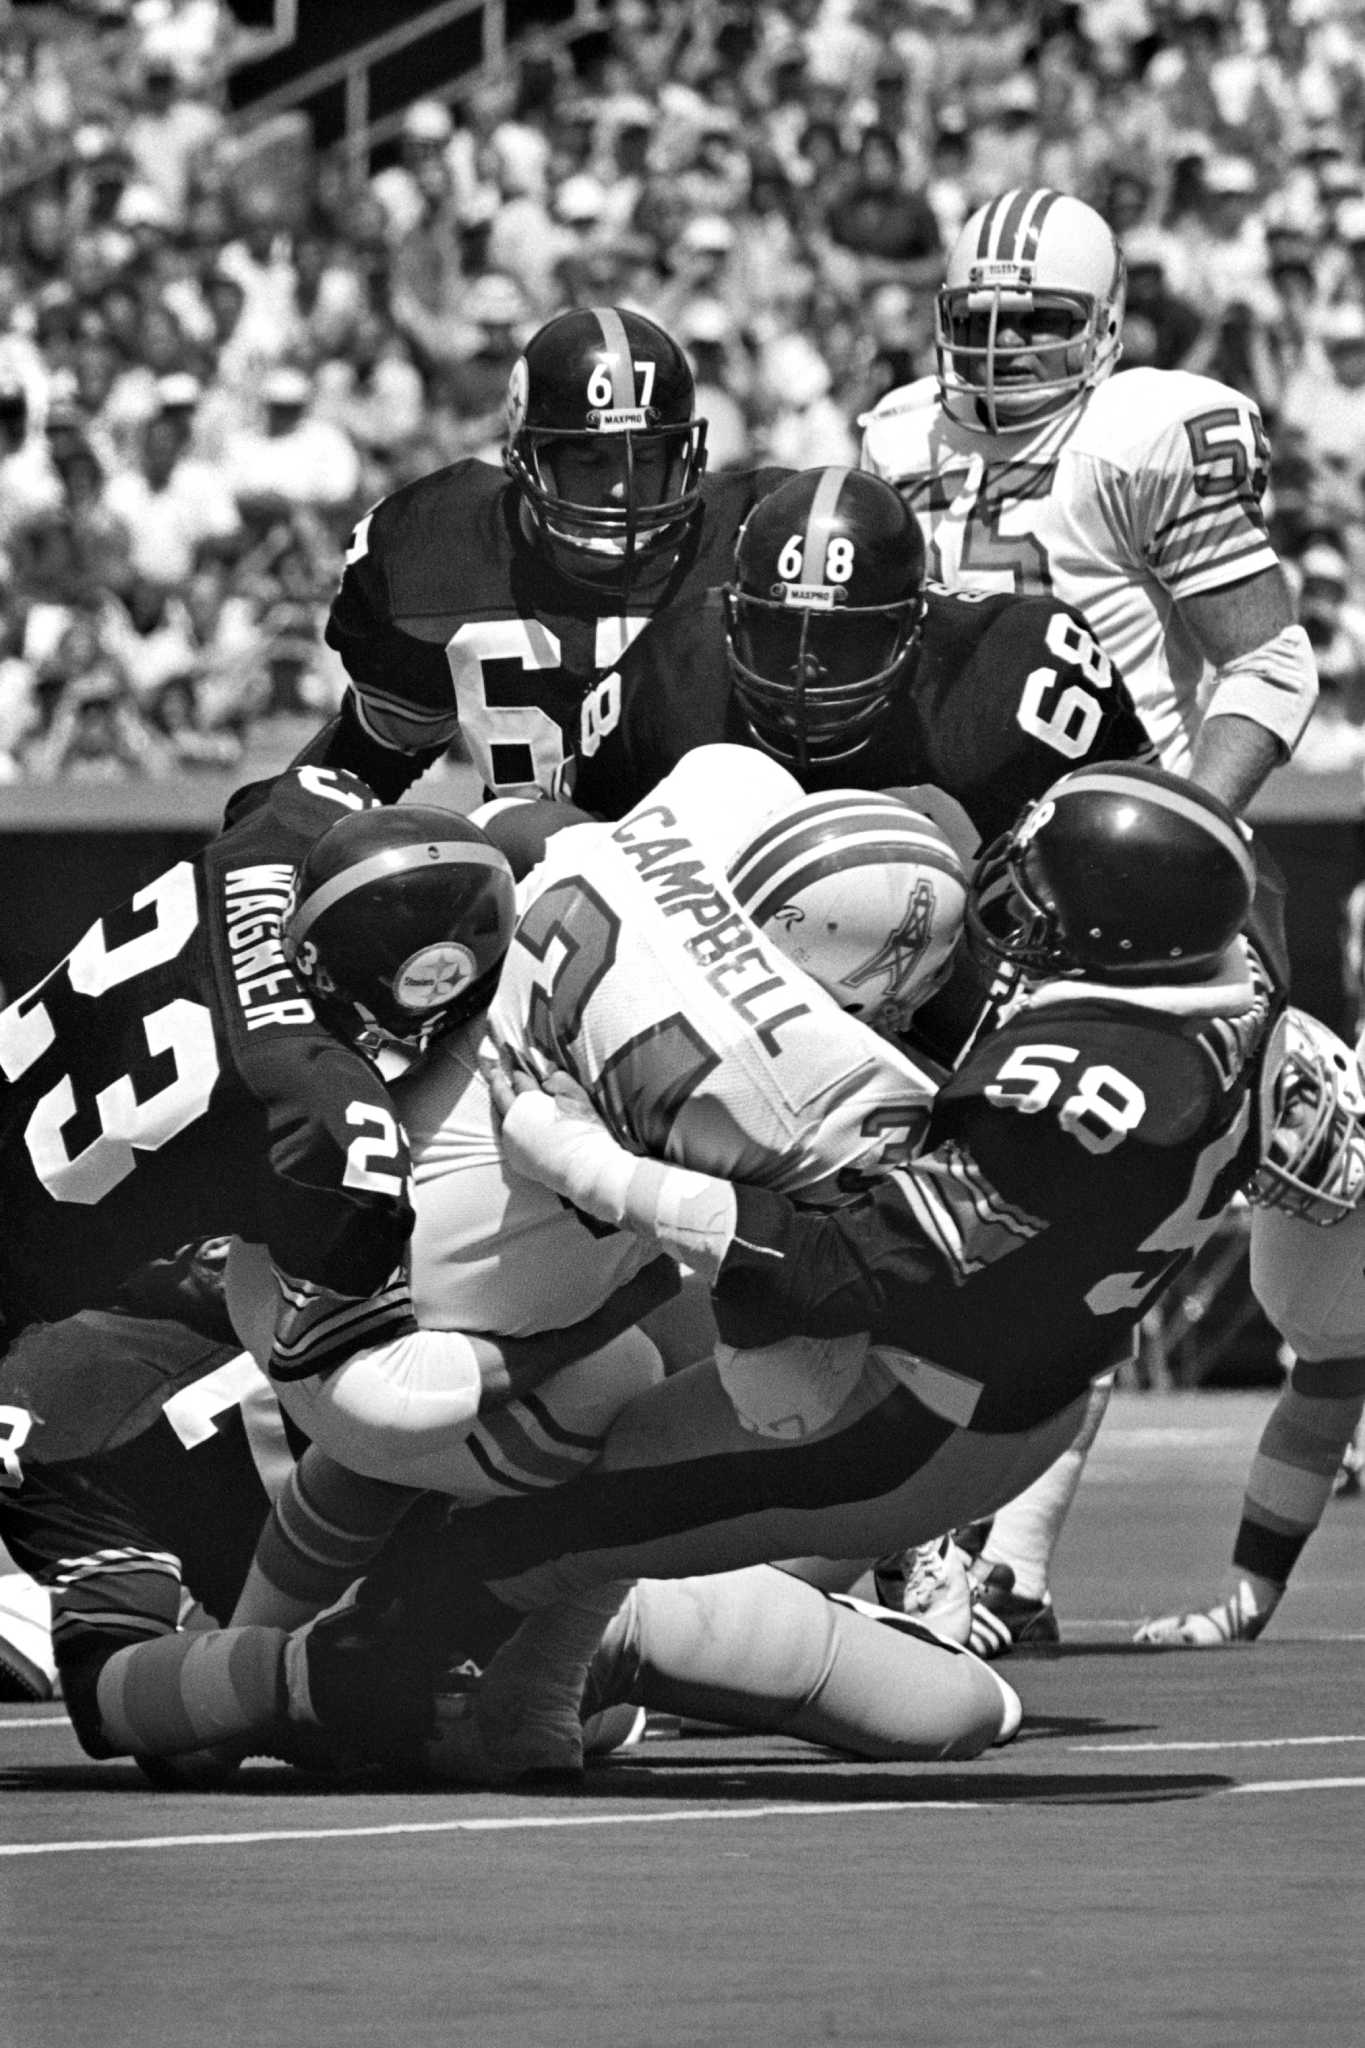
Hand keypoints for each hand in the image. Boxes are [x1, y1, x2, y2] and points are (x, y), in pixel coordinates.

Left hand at [482, 1048, 634, 1221]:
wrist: (585, 1169)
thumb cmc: (585, 1131)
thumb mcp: (579, 1098)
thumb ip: (561, 1082)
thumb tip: (547, 1077)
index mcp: (529, 1103)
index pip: (520, 1081)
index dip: (519, 1073)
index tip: (517, 1068)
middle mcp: (514, 1122)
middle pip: (501, 1097)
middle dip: (497, 1082)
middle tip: (494, 1072)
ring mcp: (512, 1142)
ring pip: (501, 1118)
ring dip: (501, 1105)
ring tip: (500, 1095)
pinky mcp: (515, 1158)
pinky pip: (507, 1137)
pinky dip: (508, 1126)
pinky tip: (511, 1123)